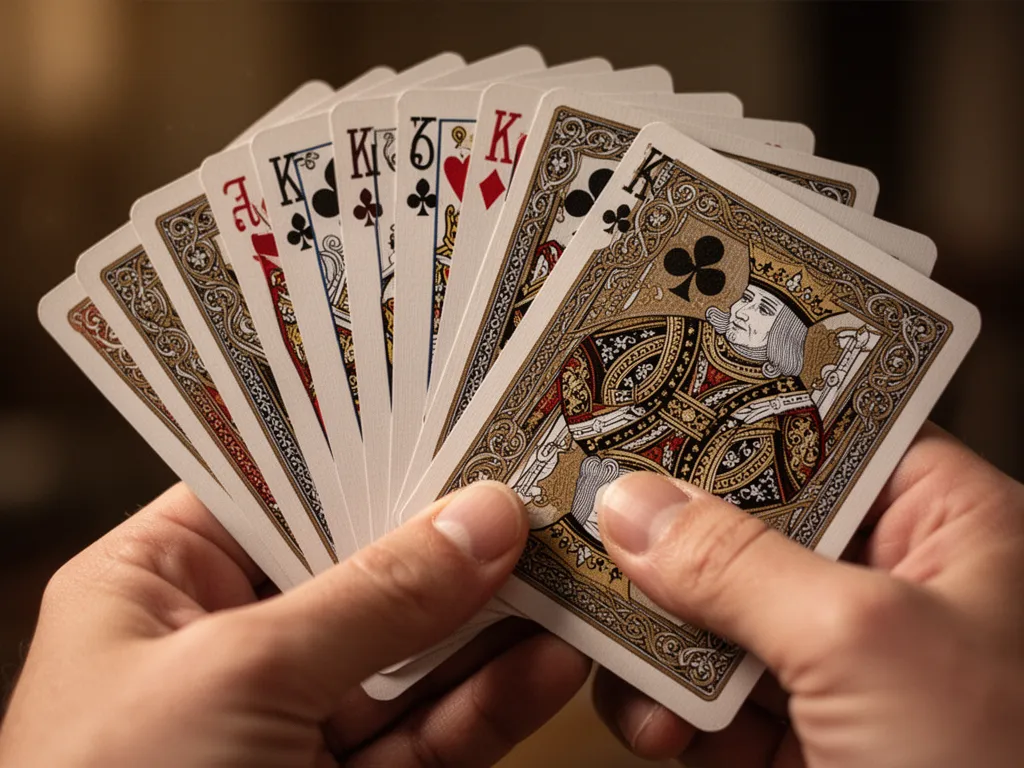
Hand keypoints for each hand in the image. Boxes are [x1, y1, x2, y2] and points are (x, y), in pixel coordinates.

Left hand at [0, 481, 589, 766]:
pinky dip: (494, 697)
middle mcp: (229, 644)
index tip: (456, 410)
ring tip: (567, 567)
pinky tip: (550, 658)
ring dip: (493, 614)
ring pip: (413, 650)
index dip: (367, 445)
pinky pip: (435, 731)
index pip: (276, 484)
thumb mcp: (238, 678)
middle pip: (361, 563)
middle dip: (448, 532)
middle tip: (537, 483)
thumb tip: (479, 521)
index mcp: (159, 587)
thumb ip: (371, 599)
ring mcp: (295, 722)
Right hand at [591, 423, 1023, 767]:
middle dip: (671, 532)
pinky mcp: (796, 736)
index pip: (826, 430)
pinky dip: (663, 710)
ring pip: (710, 610)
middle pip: (747, 520)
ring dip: (654, 631)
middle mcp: (888, 588)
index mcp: (945, 529)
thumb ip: (739, 562)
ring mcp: (835, 668)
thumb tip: (638, 508)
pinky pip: (702, 694)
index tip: (650, 395)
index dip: (737, 409)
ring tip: (621, 639)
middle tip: (597, 512)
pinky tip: (654, 721)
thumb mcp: (865, 644)